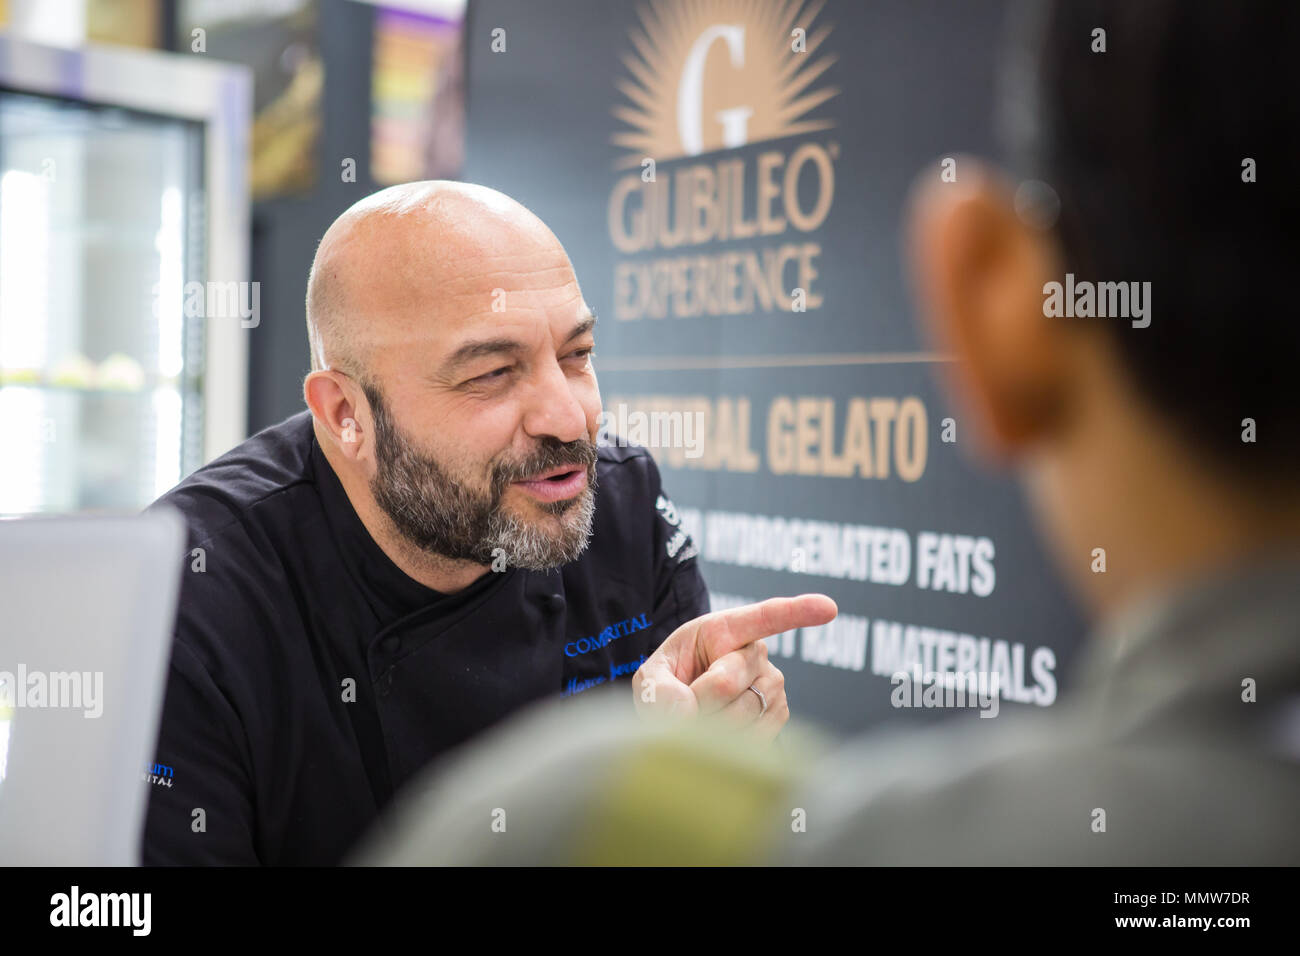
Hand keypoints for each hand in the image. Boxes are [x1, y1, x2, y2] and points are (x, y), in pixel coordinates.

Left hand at [631, 594, 837, 740]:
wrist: (683, 711)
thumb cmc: (669, 685)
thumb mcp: (651, 678)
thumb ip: (658, 689)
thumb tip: (686, 711)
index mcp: (726, 629)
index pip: (766, 617)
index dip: (798, 611)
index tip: (828, 608)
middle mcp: (757, 654)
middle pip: (725, 681)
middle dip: (693, 701)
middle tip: (682, 704)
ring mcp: (772, 685)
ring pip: (740, 714)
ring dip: (710, 724)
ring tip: (701, 715)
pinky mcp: (778, 714)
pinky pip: (755, 735)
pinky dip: (729, 742)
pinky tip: (720, 729)